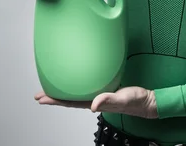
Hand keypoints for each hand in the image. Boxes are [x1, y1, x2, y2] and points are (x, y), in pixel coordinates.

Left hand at [34, 86, 157, 118]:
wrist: (146, 100)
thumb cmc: (136, 101)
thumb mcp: (123, 99)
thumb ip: (109, 100)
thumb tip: (93, 105)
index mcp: (95, 103)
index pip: (70, 103)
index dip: (55, 100)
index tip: (42, 98)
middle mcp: (93, 100)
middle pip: (68, 99)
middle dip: (53, 96)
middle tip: (39, 94)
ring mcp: (97, 94)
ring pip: (75, 94)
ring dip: (61, 92)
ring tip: (50, 88)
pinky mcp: (104, 88)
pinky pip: (84, 87)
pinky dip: (74, 85)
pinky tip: (73, 81)